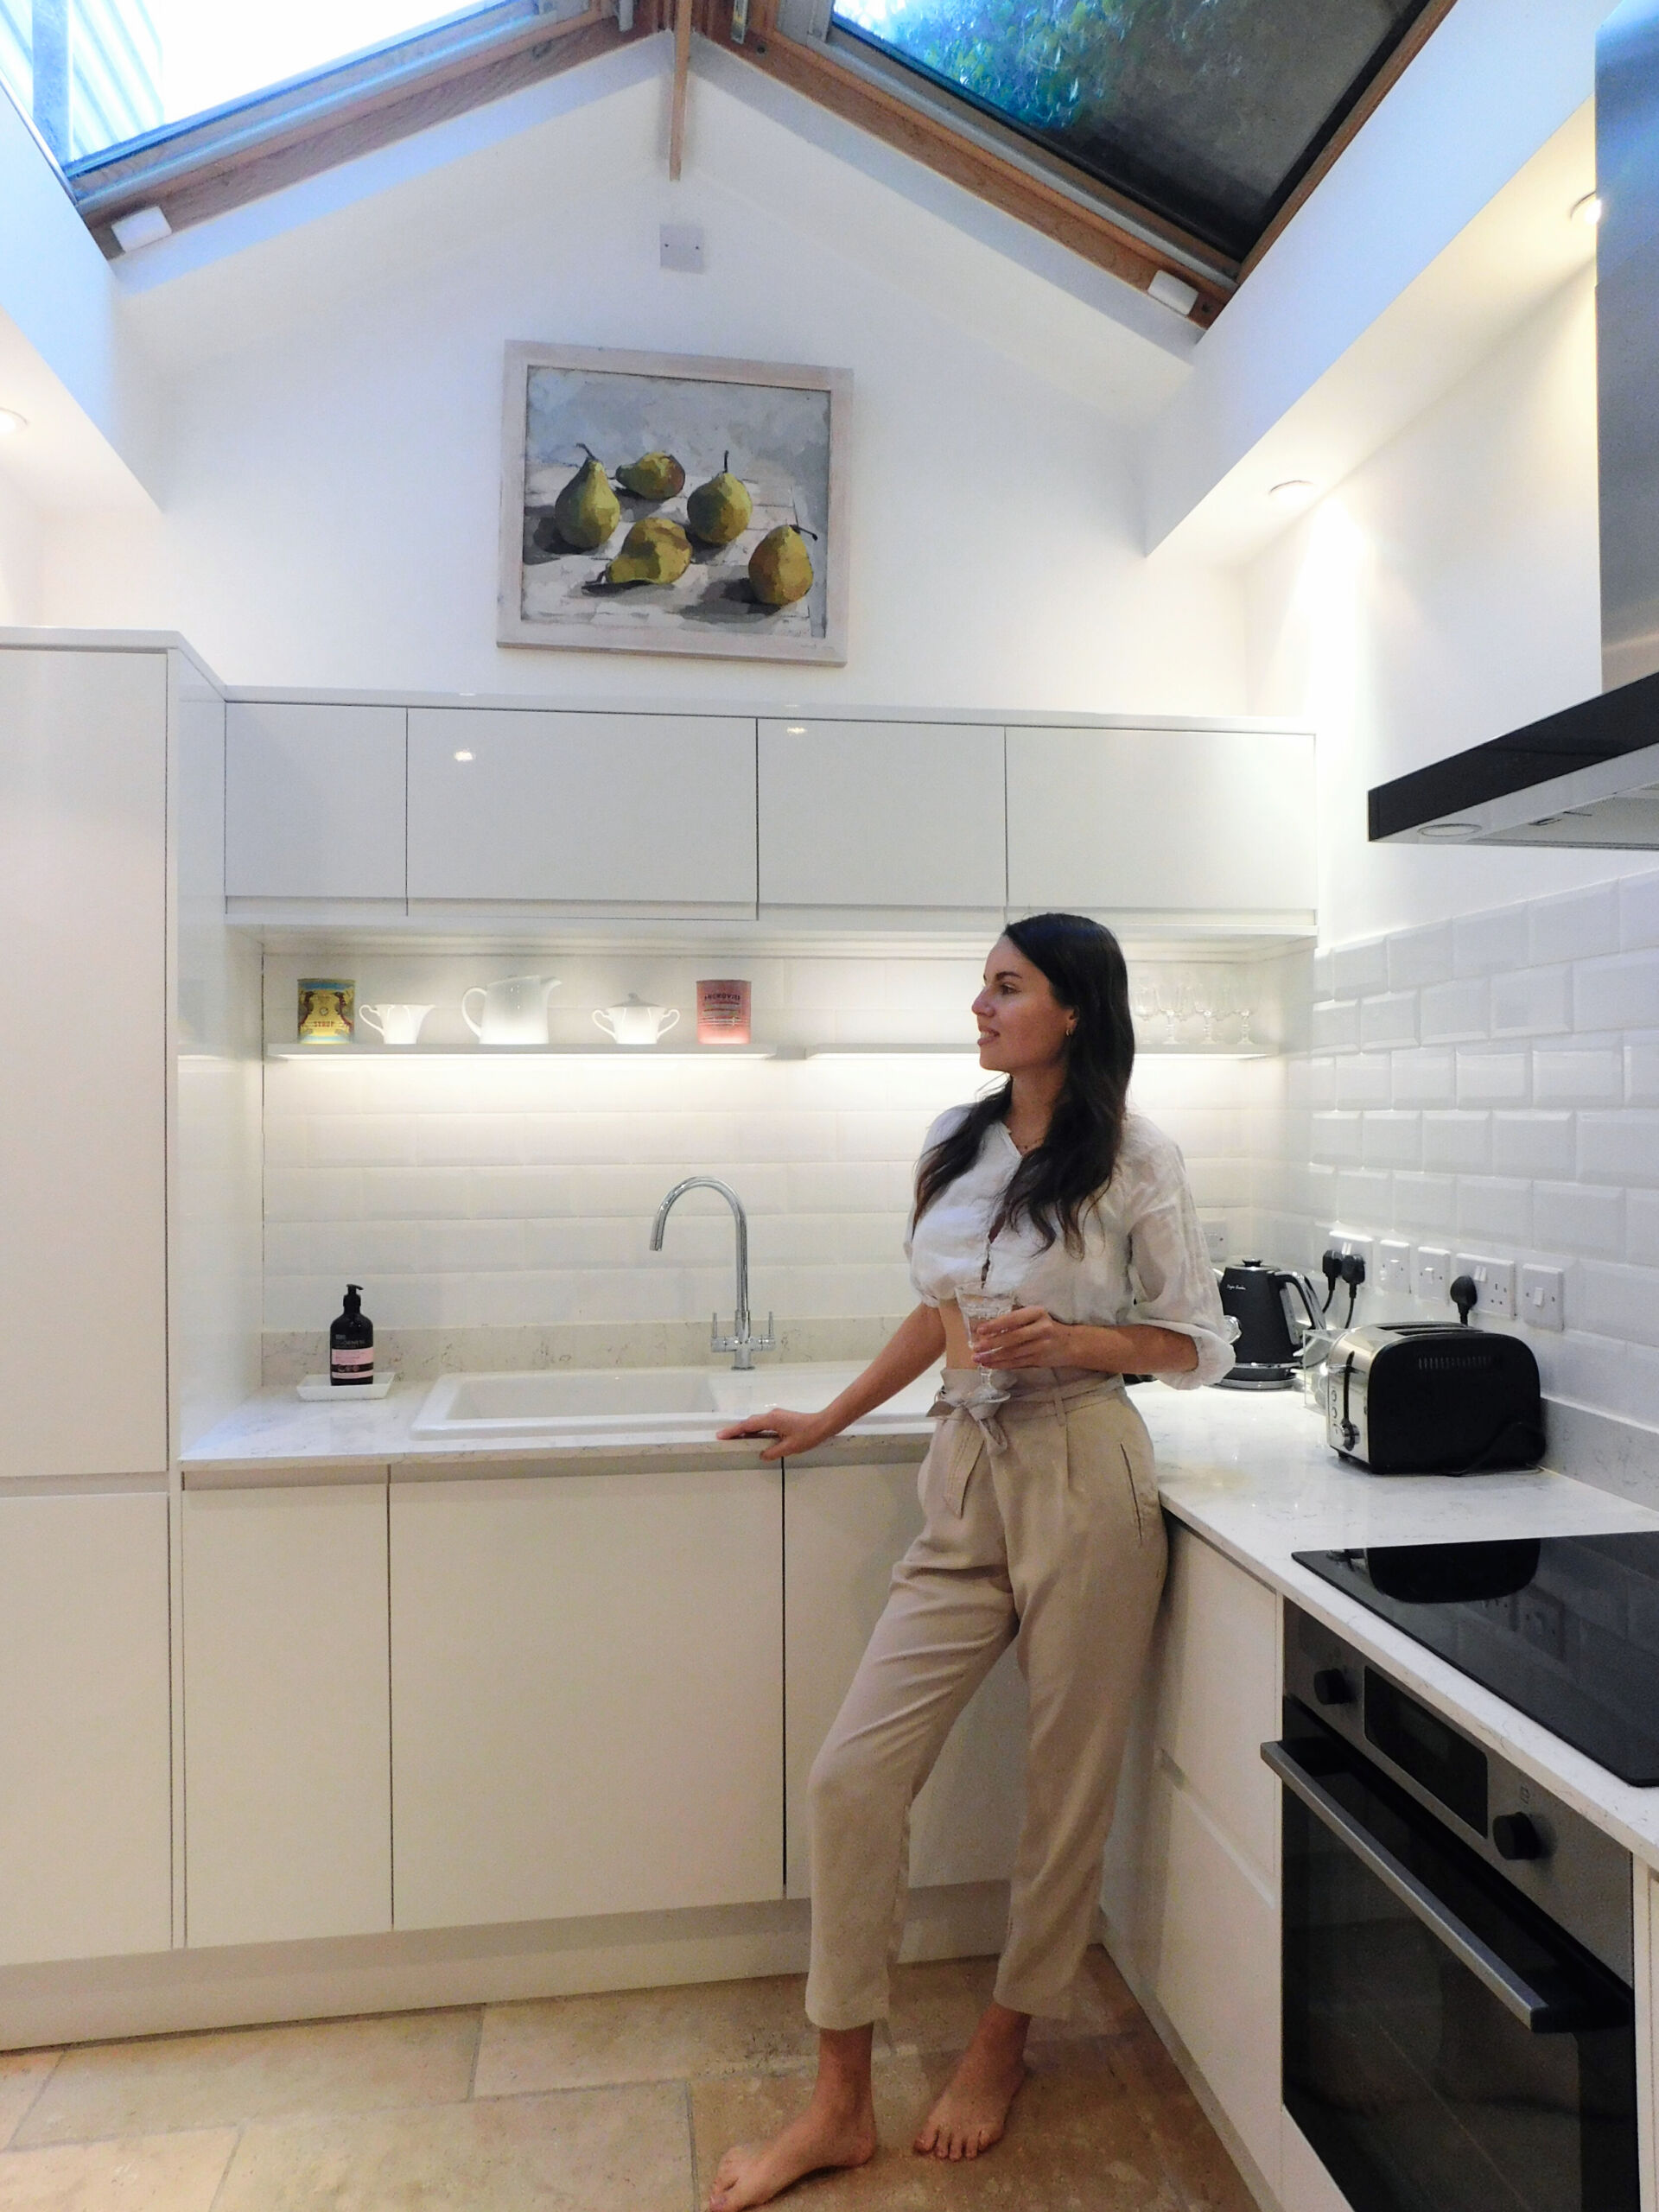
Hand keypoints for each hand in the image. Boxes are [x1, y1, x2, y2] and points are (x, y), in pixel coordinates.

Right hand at [715, 1406, 835, 1462]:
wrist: (823, 1424)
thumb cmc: (808, 1435)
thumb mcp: (790, 1447)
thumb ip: (773, 1452)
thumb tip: (762, 1455)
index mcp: (771, 1420)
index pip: (748, 1425)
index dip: (734, 1431)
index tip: (721, 1435)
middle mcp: (772, 1415)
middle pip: (750, 1422)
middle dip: (736, 1430)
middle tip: (723, 1438)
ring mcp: (776, 1416)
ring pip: (756, 1423)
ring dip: (745, 1430)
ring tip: (734, 1439)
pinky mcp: (781, 1418)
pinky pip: (763, 1424)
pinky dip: (755, 1430)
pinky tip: (753, 1437)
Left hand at [970, 1305, 1076, 1369]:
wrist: (1072, 1344)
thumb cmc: (1047, 1326)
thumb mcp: (1036, 1316)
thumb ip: (1016, 1320)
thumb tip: (987, 1327)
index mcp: (1038, 1312)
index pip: (1013, 1318)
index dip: (996, 1325)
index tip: (980, 1330)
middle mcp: (1041, 1328)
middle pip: (1013, 1338)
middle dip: (991, 1344)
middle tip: (975, 1348)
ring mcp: (1041, 1346)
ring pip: (1013, 1353)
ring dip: (993, 1357)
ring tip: (978, 1358)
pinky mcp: (1040, 1360)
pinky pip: (1017, 1363)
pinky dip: (1001, 1364)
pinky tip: (989, 1365)